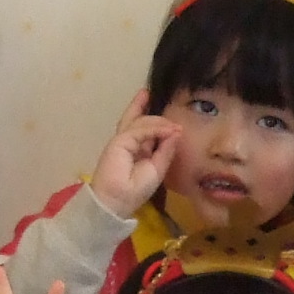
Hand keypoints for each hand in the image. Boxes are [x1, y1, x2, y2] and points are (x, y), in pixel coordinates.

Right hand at [88, 93, 182, 218]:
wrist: (117, 200)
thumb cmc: (136, 190)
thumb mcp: (157, 168)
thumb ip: (165, 150)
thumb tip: (175, 132)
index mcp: (135, 151)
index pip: (142, 131)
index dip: (153, 122)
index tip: (167, 119)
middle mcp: (127, 144)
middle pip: (133, 119)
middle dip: (139, 105)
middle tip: (146, 93)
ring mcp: (122, 141)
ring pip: (141, 123)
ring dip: (159, 123)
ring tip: (175, 127)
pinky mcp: (119, 141)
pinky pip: (141, 130)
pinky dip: (156, 129)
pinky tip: (169, 130)